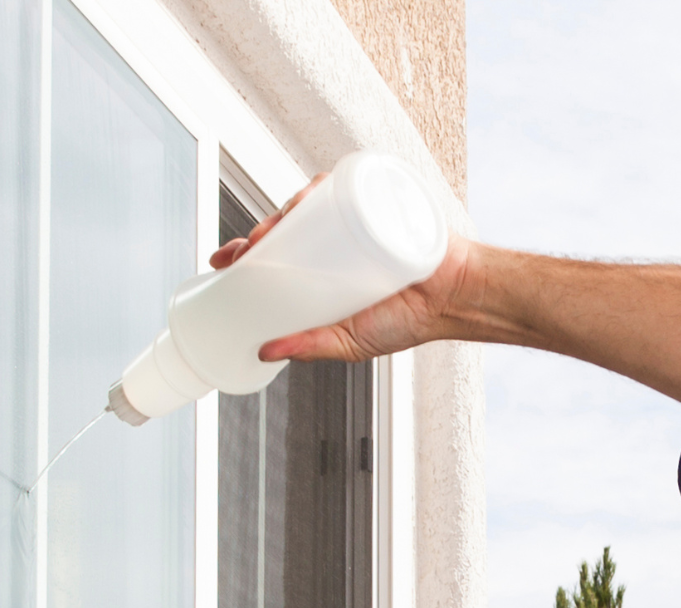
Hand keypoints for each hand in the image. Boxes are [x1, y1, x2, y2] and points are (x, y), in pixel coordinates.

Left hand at [208, 174, 481, 365]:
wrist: (456, 299)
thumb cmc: (409, 319)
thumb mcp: (349, 341)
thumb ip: (310, 345)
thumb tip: (265, 350)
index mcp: (324, 272)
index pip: (277, 257)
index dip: (247, 255)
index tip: (225, 260)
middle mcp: (334, 241)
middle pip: (286, 226)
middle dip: (260, 232)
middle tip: (248, 248)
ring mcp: (354, 218)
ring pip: (308, 204)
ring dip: (283, 210)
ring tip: (274, 229)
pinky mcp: (376, 198)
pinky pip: (343, 185)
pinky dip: (321, 185)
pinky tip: (308, 196)